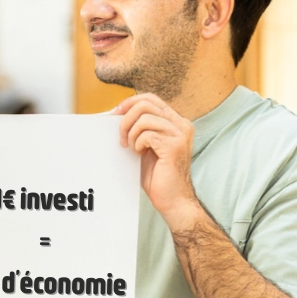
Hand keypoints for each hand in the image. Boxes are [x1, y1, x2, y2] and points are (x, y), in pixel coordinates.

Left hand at [115, 94, 200, 229]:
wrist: (172, 199)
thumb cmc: (158, 175)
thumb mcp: (146, 145)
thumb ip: (139, 127)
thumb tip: (116, 113)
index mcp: (176, 122)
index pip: (150, 98)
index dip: (129, 103)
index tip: (115, 115)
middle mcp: (181, 124)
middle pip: (146, 103)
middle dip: (126, 118)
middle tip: (121, 137)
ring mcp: (180, 134)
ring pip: (144, 118)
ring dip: (131, 133)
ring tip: (132, 148)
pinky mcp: (174, 146)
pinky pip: (147, 134)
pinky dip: (138, 143)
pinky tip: (140, 154)